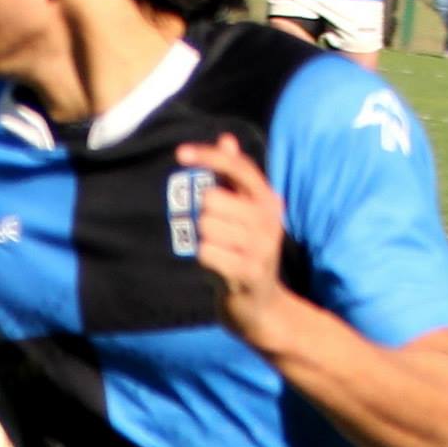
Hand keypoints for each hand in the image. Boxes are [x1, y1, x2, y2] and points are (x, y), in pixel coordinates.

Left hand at [173, 134, 288, 352]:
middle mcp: (268, 219)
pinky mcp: (248, 272)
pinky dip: (203, 261)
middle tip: (214, 236)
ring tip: (218, 254)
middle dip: (201, 218)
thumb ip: (235, 179)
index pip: (238, 168)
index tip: (180, 154)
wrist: (262, 306)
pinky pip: (206, 253)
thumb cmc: (247, 255)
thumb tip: (226, 140)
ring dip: (203, 241)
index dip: (208, 157)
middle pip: (212, 201)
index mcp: (268, 200)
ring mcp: (261, 246)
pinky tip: (215, 268)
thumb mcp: (247, 215)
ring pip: (206, 227)